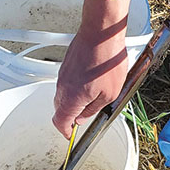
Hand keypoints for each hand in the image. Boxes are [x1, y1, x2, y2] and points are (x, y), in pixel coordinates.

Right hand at [52, 0, 131, 137]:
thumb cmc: (106, 60)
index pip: (60, 122)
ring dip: (74, 99)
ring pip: (64, 94)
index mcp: (71, 98)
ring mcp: (63, 74)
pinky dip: (75, 86)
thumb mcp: (110, 94)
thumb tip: (83, 117)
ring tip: (93, 95)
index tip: (70, 135)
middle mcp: (63, 87)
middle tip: (84, 116)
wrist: (101, 34)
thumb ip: (93, 109)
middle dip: (71, 115)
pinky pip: (68, 81)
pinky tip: (91, 80)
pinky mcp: (66, 64)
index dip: (65, 132)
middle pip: (60, 108)